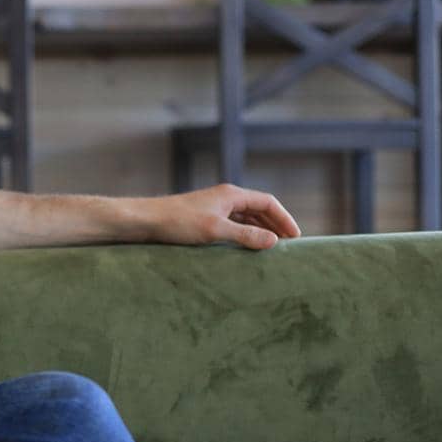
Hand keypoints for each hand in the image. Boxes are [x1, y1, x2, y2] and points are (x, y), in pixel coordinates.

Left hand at [143, 184, 300, 249]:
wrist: (145, 220)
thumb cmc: (178, 222)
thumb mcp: (215, 230)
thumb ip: (245, 234)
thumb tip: (273, 241)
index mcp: (231, 195)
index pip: (268, 202)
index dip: (284, 218)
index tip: (295, 237)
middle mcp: (225, 197)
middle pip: (259, 208)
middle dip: (275, 224)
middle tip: (287, 245)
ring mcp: (214, 206)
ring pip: (245, 216)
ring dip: (260, 229)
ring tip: (270, 247)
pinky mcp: (203, 217)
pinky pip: (232, 223)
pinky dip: (244, 232)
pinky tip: (245, 245)